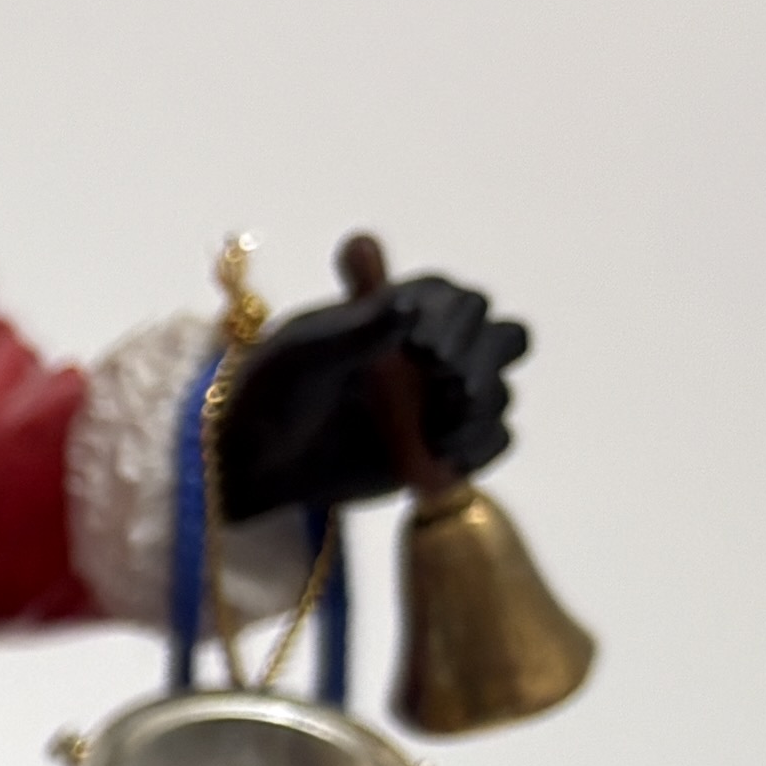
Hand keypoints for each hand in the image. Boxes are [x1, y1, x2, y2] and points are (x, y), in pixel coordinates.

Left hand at [217, 272, 526, 517]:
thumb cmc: (274, 391)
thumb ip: (354, 330)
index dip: (455, 323)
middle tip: (443, 380)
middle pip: (505, 339)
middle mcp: (442, 348)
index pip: (464, 304)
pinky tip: (441, 458)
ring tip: (432, 431)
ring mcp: (449, 399)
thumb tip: (406, 307)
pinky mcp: (449, 446)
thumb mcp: (303, 355)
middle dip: (482, 360)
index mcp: (411, 309)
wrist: (259, 461)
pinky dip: (478, 449)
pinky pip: (494, 441)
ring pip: (499, 394)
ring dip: (476, 410)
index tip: (421, 349)